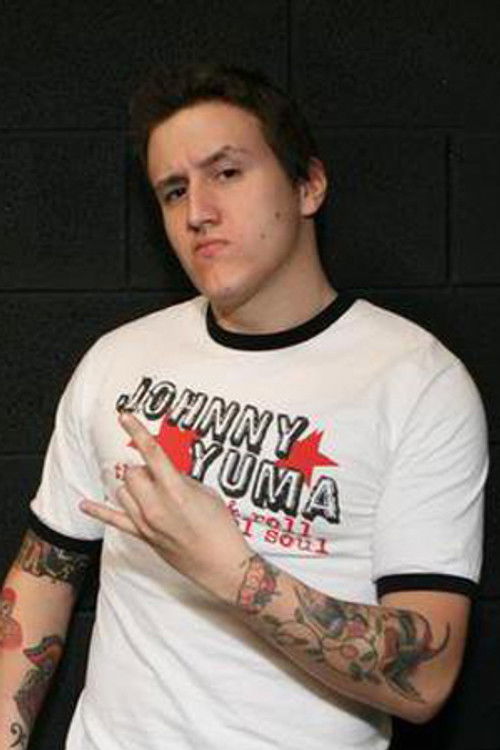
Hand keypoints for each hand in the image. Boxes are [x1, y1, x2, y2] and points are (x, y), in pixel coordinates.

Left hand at [80, 411, 251, 601]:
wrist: (220, 564)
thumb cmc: (220, 528)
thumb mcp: (206, 493)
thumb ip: (182, 479)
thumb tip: (165, 470)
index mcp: (174, 490)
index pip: (151, 452)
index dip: (137, 430)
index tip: (125, 416)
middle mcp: (155, 505)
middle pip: (133, 472)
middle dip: (145, 468)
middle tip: (163, 474)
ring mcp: (146, 522)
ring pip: (124, 491)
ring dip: (135, 485)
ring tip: (154, 490)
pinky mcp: (143, 536)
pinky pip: (114, 520)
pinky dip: (98, 511)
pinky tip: (85, 504)